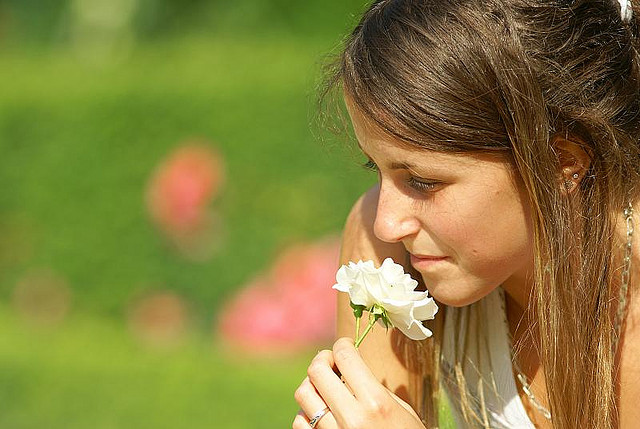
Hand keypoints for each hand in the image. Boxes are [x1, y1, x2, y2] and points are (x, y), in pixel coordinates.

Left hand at [293, 337, 424, 428]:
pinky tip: (320, 412)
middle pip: (317, 371)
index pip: (346, 356)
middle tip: (330, 361)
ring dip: (312, 385)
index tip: (345, 346)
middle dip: (322, 360)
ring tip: (325, 387)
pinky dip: (306, 413)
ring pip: (303, 394)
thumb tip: (352, 368)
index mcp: (376, 403)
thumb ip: (376, 389)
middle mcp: (351, 418)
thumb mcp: (403, 412)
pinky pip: (299, 423)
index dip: (343, 345)